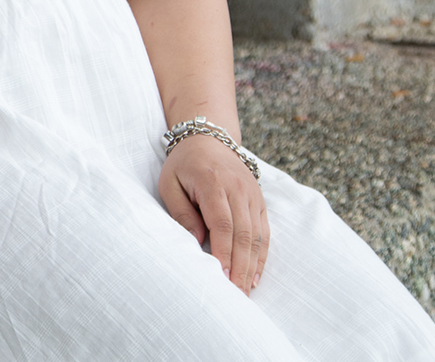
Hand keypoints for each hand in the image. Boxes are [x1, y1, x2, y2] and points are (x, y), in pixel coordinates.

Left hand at [157, 135, 268, 293]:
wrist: (208, 138)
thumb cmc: (183, 165)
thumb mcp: (170, 184)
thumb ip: (182, 212)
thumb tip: (198, 242)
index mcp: (213, 183)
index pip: (222, 223)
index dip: (224, 252)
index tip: (222, 277)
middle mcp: (238, 189)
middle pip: (243, 234)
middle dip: (240, 267)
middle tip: (236, 295)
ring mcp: (252, 195)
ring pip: (257, 236)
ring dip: (252, 266)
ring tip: (246, 291)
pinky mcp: (259, 201)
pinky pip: (264, 232)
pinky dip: (261, 255)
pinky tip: (255, 276)